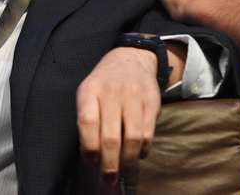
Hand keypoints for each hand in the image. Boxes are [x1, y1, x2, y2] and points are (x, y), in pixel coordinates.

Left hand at [76, 47, 160, 182]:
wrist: (131, 59)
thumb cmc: (104, 83)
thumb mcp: (88, 93)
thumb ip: (87, 120)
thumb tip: (90, 157)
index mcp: (90, 90)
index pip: (87, 123)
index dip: (89, 147)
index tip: (90, 162)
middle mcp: (112, 92)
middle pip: (111, 137)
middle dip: (109, 164)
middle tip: (108, 179)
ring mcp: (134, 96)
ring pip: (132, 138)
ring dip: (128, 160)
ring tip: (124, 170)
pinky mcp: (152, 101)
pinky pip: (148, 133)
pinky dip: (142, 149)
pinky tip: (137, 153)